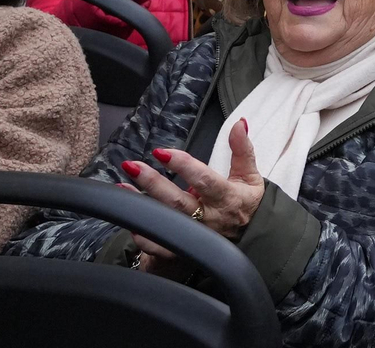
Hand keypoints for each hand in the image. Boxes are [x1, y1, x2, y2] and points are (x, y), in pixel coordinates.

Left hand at [119, 119, 265, 273]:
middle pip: (177, 201)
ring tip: (122, 187)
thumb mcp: (250, 175)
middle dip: (153, 183)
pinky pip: (160, 247)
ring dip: (141, 204)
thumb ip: (242, 149)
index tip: (161, 152)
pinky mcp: (186, 251)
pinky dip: (144, 236)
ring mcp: (196, 236)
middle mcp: (210, 218)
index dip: (183, 165)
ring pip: (165, 221)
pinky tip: (130, 220)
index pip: (203, 179)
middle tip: (132, 165)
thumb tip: (240, 123)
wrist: (252, 238)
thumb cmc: (247, 203)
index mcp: (227, 197)